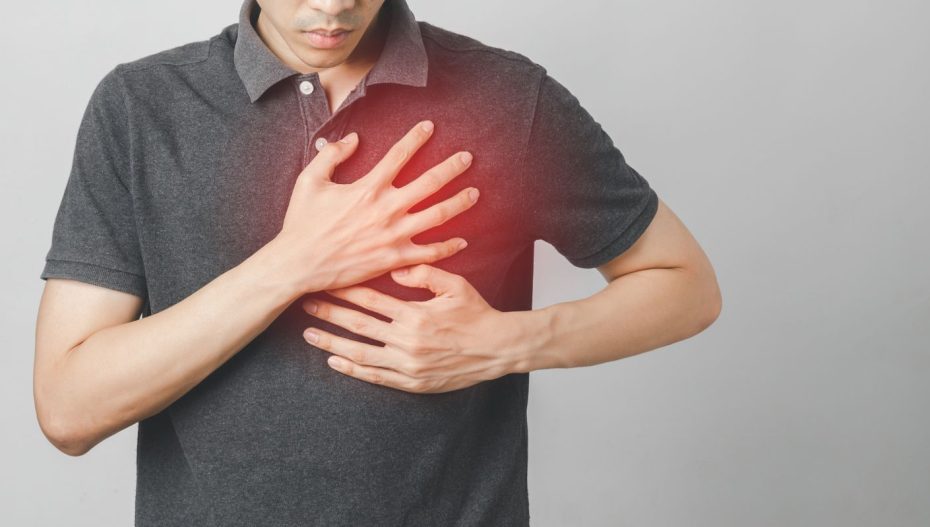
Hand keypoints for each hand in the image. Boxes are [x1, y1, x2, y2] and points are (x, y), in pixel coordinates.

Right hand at [275, 120, 478, 292]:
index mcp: (367, 188)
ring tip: (475, 193)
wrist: (298, 264)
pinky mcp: (394, 259)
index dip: (416, 137)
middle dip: (452, 167)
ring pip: (437, 216)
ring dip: (459, 202)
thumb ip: (331, 155)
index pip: (399, 155)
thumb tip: (354, 139)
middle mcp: (386, 209)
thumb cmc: (301, 223)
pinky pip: (429, 253)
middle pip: (429, 183)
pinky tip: (462, 239)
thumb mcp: (309, 181)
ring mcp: (393, 235)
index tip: (430, 126)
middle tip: (468, 157)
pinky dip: (448, 246)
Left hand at [301, 264, 519, 393]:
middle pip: (358, 325)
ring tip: (309, 334)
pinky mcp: (412, 382)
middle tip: (305, 303)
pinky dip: (352, 370)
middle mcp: (406, 340)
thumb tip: (396, 268)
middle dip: (329, 313)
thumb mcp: (455, 285)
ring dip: (331, 343)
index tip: (324, 282)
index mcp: (414, 314)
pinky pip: (375, 376)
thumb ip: (425, 274)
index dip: (344, 290)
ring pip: (360, 353)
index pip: (370, 300)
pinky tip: (334, 362)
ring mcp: (407, 364)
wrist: (497, 348)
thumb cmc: (477, 314)